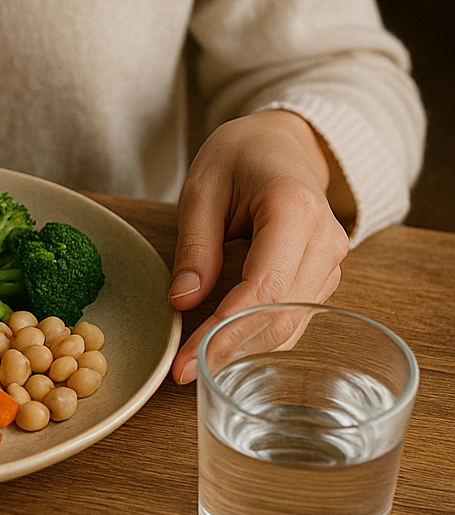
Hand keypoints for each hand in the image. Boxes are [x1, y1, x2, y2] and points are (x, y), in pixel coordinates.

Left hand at [167, 110, 351, 384]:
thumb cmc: (241, 155)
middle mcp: (325, 240)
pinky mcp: (324, 275)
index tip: (186, 360)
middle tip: (183, 372)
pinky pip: (295, 317)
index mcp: (294, 209)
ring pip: (292, 324)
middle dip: (231, 350)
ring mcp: (331, 260)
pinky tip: (225, 348)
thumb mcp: (203, 187)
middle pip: (282, 315)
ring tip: (196, 364)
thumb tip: (182, 301)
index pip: (264, 289)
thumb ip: (195, 244)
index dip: (225, 331)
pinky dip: (260, 337)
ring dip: (246, 350)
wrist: (284, 141)